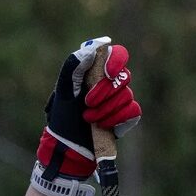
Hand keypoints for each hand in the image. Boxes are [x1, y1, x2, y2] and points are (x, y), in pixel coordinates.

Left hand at [36, 37, 141, 180]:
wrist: (70, 146)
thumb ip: (73, 66)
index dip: (116, 60)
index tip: (107, 73)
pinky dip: (117, 118)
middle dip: (104, 91)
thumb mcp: (63, 90)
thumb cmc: (64, 116)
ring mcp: (121, 99)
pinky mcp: (128, 115)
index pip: (117, 54)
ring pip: (127, 95)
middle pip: (123, 76)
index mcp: (96, 70)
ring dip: (106, 109)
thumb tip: (91, 49)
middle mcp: (111, 82)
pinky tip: (102, 124)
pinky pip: (133, 110)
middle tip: (87, 102)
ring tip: (88, 118)